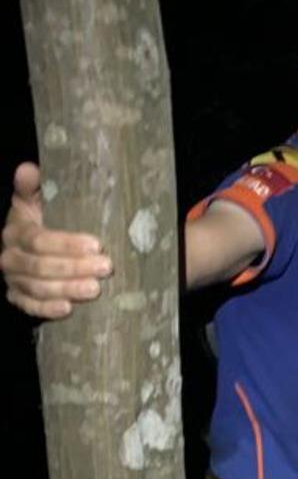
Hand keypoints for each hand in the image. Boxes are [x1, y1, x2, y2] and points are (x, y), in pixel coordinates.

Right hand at [1, 162, 111, 318]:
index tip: (97, 245)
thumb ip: (32, 187)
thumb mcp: (35, 200)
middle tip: (106, 268)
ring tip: (95, 289)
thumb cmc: (40, 219)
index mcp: (15, 232)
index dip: (67, 244)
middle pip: (40, 266)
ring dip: (67, 289)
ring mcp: (13, 280)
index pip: (39, 240)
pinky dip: (46, 310)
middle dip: (74, 268)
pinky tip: (68, 309)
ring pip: (38, 288)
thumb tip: (28, 168)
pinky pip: (29, 307)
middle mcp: (10, 257)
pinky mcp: (18, 298)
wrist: (26, 246)